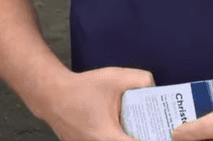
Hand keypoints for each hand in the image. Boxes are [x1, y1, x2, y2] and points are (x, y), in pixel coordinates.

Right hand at [38, 66, 154, 140]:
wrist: (51, 94)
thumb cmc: (81, 88)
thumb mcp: (115, 78)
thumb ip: (141, 80)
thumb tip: (155, 87)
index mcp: (109, 138)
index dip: (153, 139)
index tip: (160, 133)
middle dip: (141, 135)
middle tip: (150, 127)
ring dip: (127, 135)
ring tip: (134, 126)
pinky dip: (115, 135)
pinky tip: (119, 126)